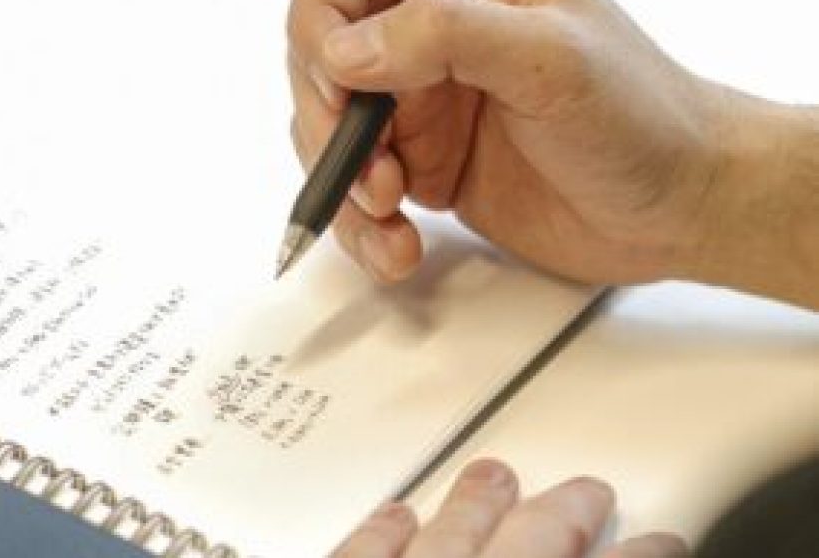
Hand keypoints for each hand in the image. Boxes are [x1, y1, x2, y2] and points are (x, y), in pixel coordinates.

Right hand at [286, 0, 732, 285]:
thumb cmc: (646, 118)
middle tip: (368, 166)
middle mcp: (434, 26)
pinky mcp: (424, 160)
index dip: (320, 16)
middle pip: (319, 51)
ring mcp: (424, 96)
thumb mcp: (551, 60)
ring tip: (386, 216)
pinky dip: (361, 223)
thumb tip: (343, 49)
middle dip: (329, 118)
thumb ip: (445, 36)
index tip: (340, 81)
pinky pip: (357, 185)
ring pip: (329, 126)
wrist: (682, 208)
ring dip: (342, 181)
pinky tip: (396, 244)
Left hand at [333, 459, 687, 557]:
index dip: (644, 553)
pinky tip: (395, 513)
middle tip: (589, 490)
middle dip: (566, 510)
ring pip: (448, 534)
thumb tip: (606, 551)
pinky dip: (382, 532)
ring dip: (474, 502)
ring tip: (495, 474)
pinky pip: (360, 553)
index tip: (664, 540)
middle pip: (535, 539)